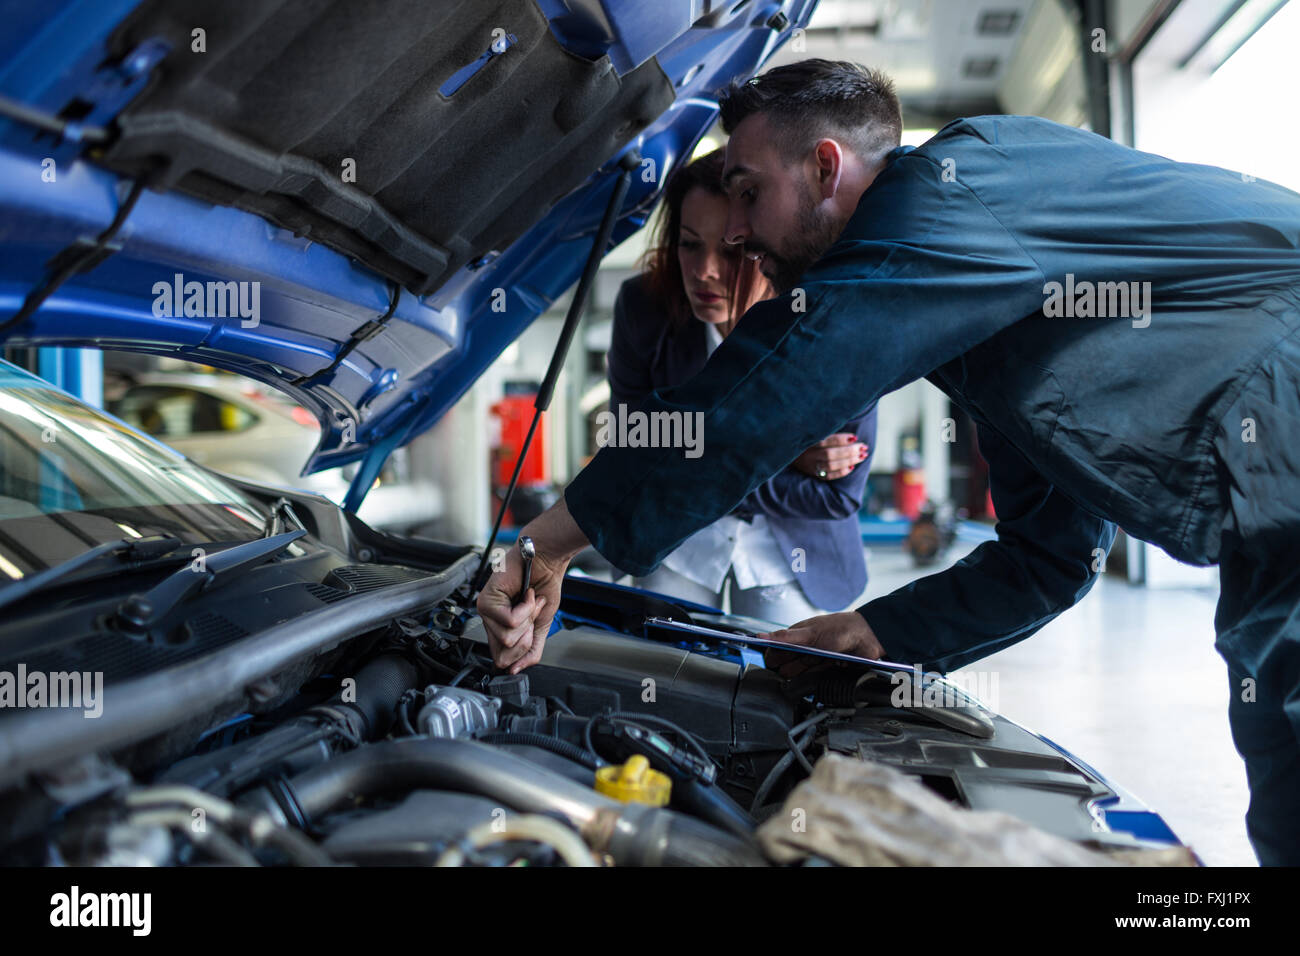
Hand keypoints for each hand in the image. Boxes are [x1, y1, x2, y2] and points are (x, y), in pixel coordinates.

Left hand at [476, 499, 587, 673]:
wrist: (547, 560)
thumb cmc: (544, 585)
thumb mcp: (541, 625)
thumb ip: (532, 650)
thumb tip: (515, 671)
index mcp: (500, 628)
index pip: (503, 659)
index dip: (524, 647)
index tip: (533, 626)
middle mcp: (489, 620)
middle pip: (504, 654)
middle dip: (528, 634)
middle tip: (532, 611)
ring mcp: (485, 611)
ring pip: (508, 638)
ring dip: (528, 619)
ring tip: (529, 600)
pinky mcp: (486, 601)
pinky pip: (510, 622)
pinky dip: (526, 609)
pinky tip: (526, 594)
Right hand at [759, 611, 884, 675]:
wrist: (869, 637)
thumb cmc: (840, 628)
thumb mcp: (809, 634)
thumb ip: (785, 638)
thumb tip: (761, 636)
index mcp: (800, 635)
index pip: (778, 648)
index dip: (771, 657)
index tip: (765, 666)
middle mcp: (807, 647)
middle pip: (788, 662)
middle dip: (781, 669)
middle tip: (773, 678)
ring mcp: (818, 658)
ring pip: (800, 671)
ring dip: (795, 676)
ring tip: (785, 684)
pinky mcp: (828, 669)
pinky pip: (815, 677)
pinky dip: (809, 680)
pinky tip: (804, 684)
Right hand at [793, 433, 867, 479]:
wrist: (785, 451)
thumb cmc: (803, 437)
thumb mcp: (810, 431)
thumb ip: (825, 430)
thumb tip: (846, 430)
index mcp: (807, 441)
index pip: (825, 441)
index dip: (841, 439)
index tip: (855, 437)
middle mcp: (808, 454)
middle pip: (830, 454)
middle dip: (849, 451)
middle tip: (863, 447)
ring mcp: (809, 465)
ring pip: (831, 465)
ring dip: (849, 461)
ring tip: (862, 456)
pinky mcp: (811, 473)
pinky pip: (828, 476)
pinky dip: (841, 472)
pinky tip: (851, 467)